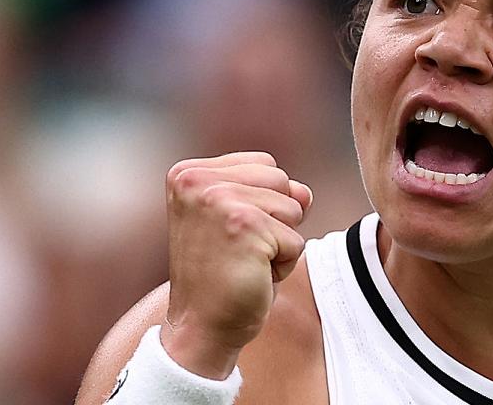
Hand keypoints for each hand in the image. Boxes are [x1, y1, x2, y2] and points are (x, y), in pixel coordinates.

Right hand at [160, 152, 312, 378]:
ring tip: (245, 261)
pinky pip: (295, 239)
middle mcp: (197, 180)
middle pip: (281, 180)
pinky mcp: (243, 226)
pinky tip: (252, 276)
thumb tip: (305, 191)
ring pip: (292, 207)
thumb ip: (273, 193)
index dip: (262, 203)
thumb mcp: (243, 220)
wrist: (200, 327)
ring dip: (280, 241)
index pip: (264, 165)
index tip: (229, 233)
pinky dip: (284, 264)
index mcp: (188, 173)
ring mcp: (218, 200)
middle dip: (275, 219)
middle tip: (239, 250)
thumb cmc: (221, 274)